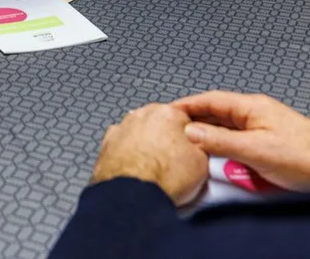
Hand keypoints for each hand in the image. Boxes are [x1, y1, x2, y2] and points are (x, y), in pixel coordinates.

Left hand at [91, 103, 208, 205]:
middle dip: (166, 140)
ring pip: (140, 134)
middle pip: (160, 125)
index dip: (191, 140)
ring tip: (153, 171)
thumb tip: (200, 148)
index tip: (191, 152)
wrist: (133, 196)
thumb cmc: (163, 178)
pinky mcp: (107, 144)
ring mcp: (122, 128)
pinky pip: (122, 147)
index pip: (185, 121)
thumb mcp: (202, 163)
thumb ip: (201, 147)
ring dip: (146, 146)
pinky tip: (135, 171)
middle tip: (173, 163)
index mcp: (168, 113)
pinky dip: (128, 156)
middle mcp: (143, 115)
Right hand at [174, 91, 309, 192]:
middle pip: (217, 113)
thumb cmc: (307, 157)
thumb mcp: (255, 150)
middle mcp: (256, 113)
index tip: (167, 112)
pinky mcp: (269, 144)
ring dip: (211, 137)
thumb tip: (191, 132)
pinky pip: (239, 142)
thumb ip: (220, 141)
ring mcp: (263, 128)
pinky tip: (220, 157)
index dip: (187, 105)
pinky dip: (225, 148)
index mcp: (252, 106)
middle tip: (174, 131)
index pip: (210, 99)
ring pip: (227, 129)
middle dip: (195, 121)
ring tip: (192, 145)